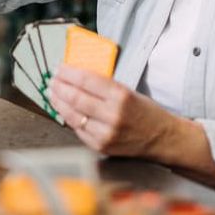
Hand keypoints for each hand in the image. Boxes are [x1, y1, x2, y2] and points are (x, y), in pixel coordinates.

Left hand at [49, 65, 176, 158]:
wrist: (163, 138)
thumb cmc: (147, 113)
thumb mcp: (129, 91)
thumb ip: (104, 86)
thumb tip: (76, 77)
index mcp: (121, 96)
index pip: (86, 80)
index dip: (69, 73)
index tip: (60, 68)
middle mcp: (112, 115)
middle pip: (76, 97)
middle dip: (59, 86)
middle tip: (52, 79)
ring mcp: (105, 133)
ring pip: (72, 115)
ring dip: (58, 102)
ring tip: (52, 93)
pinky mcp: (101, 146)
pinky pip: (78, 130)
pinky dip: (68, 118)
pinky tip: (63, 110)